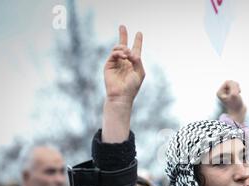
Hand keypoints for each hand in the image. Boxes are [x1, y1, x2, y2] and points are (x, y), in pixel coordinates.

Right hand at [102, 25, 144, 142]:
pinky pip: (113, 54)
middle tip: (122, 26)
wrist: (121, 95)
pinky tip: (123, 56)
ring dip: (123, 48)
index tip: (139, 33)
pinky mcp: (109, 64)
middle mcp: (124, 61)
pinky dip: (119, 53)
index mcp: (133, 63)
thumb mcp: (140, 72)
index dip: (138, 41)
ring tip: (127, 53)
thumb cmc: (132, 86)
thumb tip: (130, 51)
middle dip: (122, 35)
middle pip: (123, 45)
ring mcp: (116, 62)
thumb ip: (138, 60)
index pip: (135, 50)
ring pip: (118, 48)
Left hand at [216, 80, 246, 123]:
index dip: (233, 86)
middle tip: (237, 93)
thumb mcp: (234, 94)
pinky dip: (238, 90)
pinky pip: (235, 87)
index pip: (227, 82)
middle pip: (230, 82)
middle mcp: (222, 92)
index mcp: (220, 92)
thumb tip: (233, 82)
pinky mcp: (231, 94)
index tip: (235, 92)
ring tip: (238, 94)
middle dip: (235, 86)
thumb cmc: (235, 105)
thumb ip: (233, 85)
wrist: (238, 113)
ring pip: (233, 84)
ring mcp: (227, 93)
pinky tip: (238, 95)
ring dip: (237, 88)